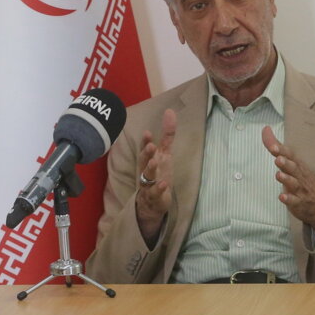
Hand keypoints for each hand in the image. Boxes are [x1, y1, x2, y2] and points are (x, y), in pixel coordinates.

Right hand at [135, 108, 175, 245]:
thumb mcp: (164, 154)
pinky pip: (155, 193)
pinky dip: (159, 189)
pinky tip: (164, 184)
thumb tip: (170, 112)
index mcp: (149, 160)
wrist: (151, 203)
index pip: (145, 149)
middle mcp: (146, 171)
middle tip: (151, 146)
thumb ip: (167, 135)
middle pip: (143, 161)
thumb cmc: (158, 173)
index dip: (145, 141)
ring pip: (147, 177)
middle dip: (146, 153)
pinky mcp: (154, 198)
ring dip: (150, 169)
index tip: (147, 132)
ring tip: (154, 162)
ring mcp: (149, 185)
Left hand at [262, 126, 314, 232]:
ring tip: (278, 175)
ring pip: (293, 183)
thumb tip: (265, 129)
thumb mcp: (291, 162)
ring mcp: (300, 189)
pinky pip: (294, 201)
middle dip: (285, 163)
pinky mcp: (299, 202)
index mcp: (297, 165)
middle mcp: (299, 175)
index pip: (289, 155)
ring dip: (286, 179)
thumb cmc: (303, 180)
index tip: (273, 146)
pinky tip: (282, 197)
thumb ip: (276, 147)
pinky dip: (288, 199)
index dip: (281, 151)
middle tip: (278, 159)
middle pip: (293, 167)